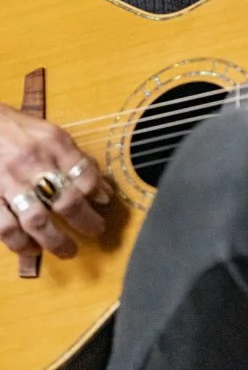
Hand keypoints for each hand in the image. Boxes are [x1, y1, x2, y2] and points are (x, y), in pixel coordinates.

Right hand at [0, 103, 111, 259]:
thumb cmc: (18, 130)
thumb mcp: (50, 132)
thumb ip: (74, 158)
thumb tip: (100, 186)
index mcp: (53, 142)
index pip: (84, 173)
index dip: (99, 191)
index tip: (105, 201)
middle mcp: (33, 162)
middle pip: (66, 200)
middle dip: (85, 221)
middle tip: (96, 230)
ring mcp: (10, 182)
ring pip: (37, 221)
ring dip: (56, 241)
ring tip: (69, 250)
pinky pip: (7, 228)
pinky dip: (21, 244)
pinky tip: (32, 248)